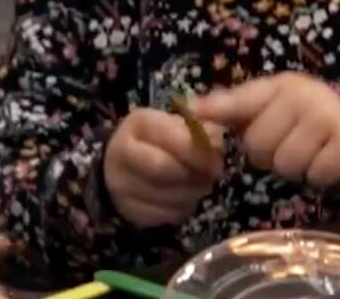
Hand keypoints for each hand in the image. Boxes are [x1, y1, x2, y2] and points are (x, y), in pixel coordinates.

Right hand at [102, 107, 227, 226]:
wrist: (127, 163)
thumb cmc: (162, 139)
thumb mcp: (179, 123)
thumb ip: (203, 124)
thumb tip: (218, 139)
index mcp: (139, 123)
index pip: (172, 138)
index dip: (199, 149)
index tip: (218, 154)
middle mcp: (121, 151)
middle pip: (163, 168)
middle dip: (194, 172)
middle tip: (213, 172)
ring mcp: (120, 184)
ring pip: (167, 196)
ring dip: (193, 192)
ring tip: (201, 183)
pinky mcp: (128, 210)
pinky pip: (165, 215)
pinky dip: (183, 208)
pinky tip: (186, 197)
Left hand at [195, 72, 339, 187]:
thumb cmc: (300, 115)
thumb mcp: (268, 105)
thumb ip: (228, 108)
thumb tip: (189, 109)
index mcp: (277, 85)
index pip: (238, 102)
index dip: (216, 112)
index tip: (193, 115)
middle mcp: (302, 94)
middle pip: (259, 145)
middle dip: (267, 154)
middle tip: (283, 144)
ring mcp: (327, 114)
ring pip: (287, 164)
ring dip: (293, 168)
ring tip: (303, 153)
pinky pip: (317, 174)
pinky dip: (318, 176)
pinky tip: (322, 161)